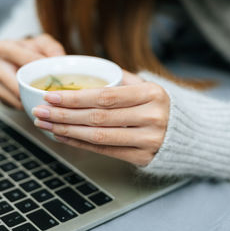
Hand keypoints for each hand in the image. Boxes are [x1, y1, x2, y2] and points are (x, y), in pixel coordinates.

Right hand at [0, 34, 64, 108]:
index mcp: (4, 48)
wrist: (13, 60)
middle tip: (56, 93)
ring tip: (51, 98)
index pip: (28, 61)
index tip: (61, 77)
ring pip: (18, 98)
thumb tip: (59, 60)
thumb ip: (53, 49)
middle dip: (39, 89)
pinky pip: (16, 105)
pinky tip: (39, 100)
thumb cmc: (31, 51)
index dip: (46, 70)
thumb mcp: (42, 43)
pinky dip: (29, 104)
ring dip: (35, 99)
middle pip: (20, 84)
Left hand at [32, 71, 169, 165]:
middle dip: (64, 115)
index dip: (75, 98)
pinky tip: (63, 137)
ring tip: (46, 125)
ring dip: (67, 131)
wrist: (190, 135)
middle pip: (98, 117)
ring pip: (99, 136)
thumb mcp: (149, 87)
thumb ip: (122, 80)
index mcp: (152, 94)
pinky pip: (106, 151)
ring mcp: (149, 140)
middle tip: (39, 112)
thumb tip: (88, 73)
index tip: (51, 96)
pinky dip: (81, 144)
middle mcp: (152, 117)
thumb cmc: (163, 107)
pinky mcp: (144, 158)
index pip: (106, 96)